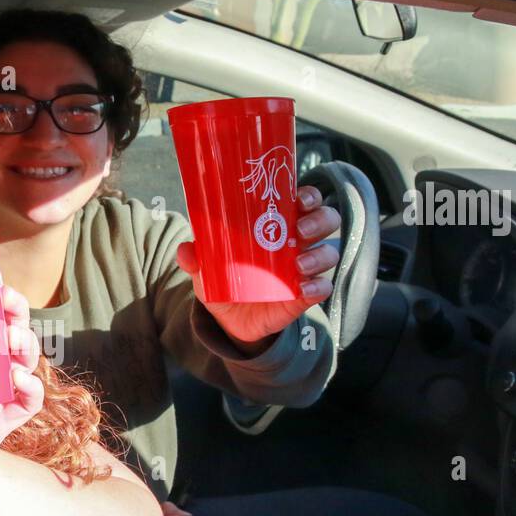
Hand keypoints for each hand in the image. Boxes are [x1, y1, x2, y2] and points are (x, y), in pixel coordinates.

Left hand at [0, 285, 43, 494]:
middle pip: (15, 331)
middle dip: (16, 311)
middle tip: (6, 300)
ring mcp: (3, 393)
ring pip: (28, 360)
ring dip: (24, 343)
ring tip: (9, 337)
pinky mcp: (8, 419)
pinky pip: (31, 400)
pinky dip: (30, 387)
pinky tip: (17, 379)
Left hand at [176, 185, 340, 348]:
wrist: (231, 320)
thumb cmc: (225, 282)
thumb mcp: (207, 270)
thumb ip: (197, 259)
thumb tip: (186, 249)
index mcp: (278, 225)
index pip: (305, 201)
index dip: (309, 195)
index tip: (300, 198)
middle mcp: (298, 243)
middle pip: (325, 220)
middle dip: (319, 220)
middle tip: (300, 230)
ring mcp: (305, 269)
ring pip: (329, 252)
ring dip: (319, 255)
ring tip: (299, 265)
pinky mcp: (305, 295)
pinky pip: (323, 287)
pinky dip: (318, 287)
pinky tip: (304, 289)